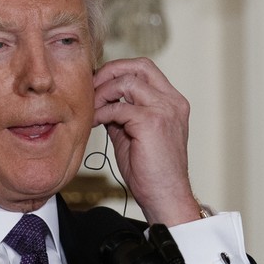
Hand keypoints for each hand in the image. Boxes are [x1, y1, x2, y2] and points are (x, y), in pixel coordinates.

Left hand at [93, 57, 201, 225]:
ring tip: (91, 109)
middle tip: (90, 87)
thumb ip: (122, 113)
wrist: (165, 197)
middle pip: (139, 66)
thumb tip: (101, 100)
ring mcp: (164, 110)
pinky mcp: (152, 123)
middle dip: (109, 71)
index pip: (145, 69)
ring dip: (102, 93)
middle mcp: (172, 101)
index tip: (98, 83)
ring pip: (126, 82)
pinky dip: (101, 113)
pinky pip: (118, 108)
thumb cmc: (150, 172)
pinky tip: (94, 123)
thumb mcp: (133, 134)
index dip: (118, 70)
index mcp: (172, 102)